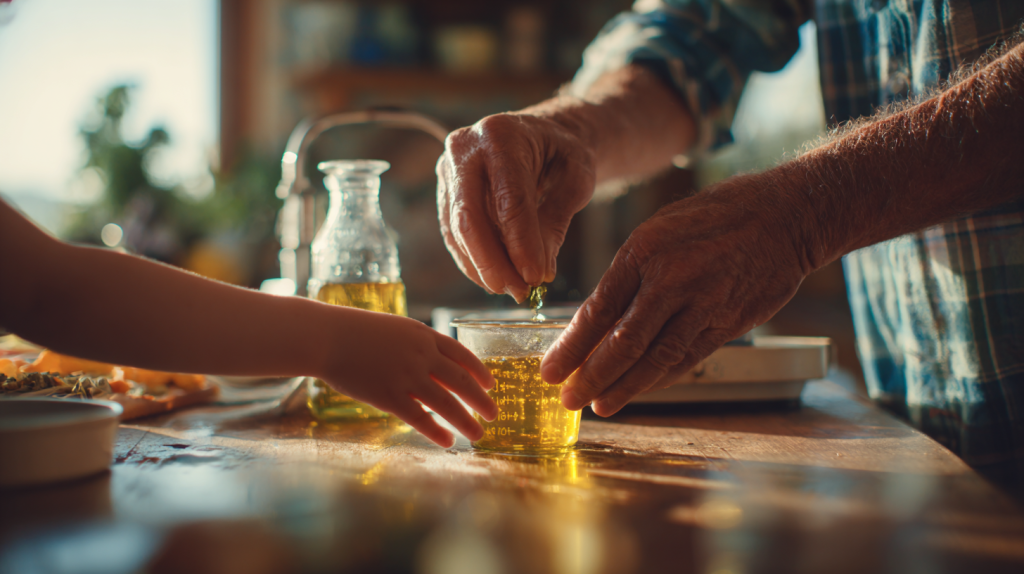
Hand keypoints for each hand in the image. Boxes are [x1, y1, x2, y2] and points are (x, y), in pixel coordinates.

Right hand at [319, 309, 497, 446]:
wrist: (328, 337)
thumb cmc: (357, 331)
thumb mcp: (396, 328)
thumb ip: (417, 344)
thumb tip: (434, 363)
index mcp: (424, 336)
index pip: (462, 355)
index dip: (480, 371)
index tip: (492, 385)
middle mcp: (421, 356)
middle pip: (462, 381)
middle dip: (481, 400)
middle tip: (494, 414)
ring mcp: (406, 376)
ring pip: (446, 403)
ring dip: (466, 421)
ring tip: (479, 434)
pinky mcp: (389, 396)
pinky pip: (420, 418)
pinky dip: (437, 431)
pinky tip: (448, 441)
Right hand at [436, 112, 595, 300]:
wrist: (542, 137)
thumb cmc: (562, 155)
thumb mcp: (576, 180)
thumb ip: (555, 222)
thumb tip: (538, 271)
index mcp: (501, 135)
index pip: (508, 200)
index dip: (521, 244)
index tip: (536, 277)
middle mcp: (464, 149)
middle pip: (470, 218)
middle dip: (493, 262)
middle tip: (519, 291)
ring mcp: (449, 171)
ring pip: (458, 232)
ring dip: (483, 268)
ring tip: (514, 289)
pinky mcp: (445, 193)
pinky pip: (454, 236)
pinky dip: (474, 262)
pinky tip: (495, 278)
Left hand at [540, 175, 809, 415]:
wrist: (784, 215)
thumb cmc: (715, 216)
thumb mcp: (659, 229)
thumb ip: (628, 273)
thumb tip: (597, 318)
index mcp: (644, 252)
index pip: (597, 311)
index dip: (571, 348)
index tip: (550, 371)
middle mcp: (671, 281)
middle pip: (622, 343)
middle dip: (591, 377)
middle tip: (568, 399)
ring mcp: (702, 305)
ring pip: (655, 359)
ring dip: (624, 388)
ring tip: (600, 406)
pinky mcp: (728, 324)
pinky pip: (686, 359)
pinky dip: (660, 380)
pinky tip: (640, 391)